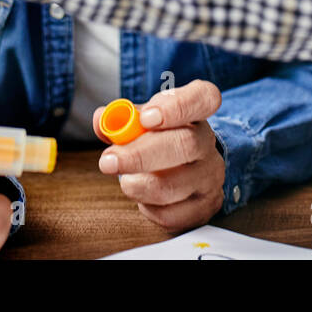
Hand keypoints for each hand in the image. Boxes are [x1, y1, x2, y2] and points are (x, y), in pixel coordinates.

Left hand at [91, 79, 225, 230]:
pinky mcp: (205, 206)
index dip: (176, 107)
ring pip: (173, 186)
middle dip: (139, 155)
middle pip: (184, 145)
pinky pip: (171, 214)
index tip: (146, 118)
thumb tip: (101, 119)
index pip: (203, 98)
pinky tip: (144, 198)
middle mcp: (208, 142)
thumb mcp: (143, 120)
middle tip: (108, 161)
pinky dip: (147, 208)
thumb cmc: (159, 139)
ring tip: (125, 182)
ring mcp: (210, 176)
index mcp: (196, 111)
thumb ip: (121, 117)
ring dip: (138, 186)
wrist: (186, 170)